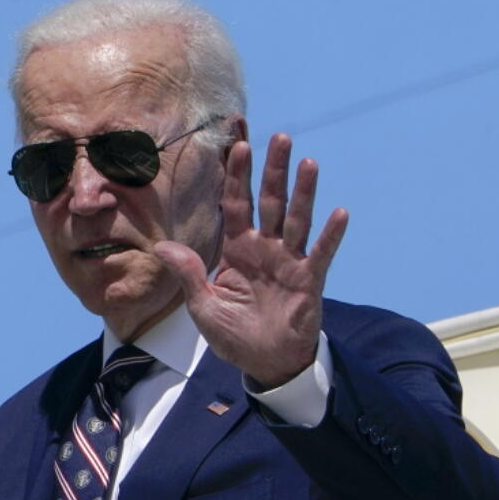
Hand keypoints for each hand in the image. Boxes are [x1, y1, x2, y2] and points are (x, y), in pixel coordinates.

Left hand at [154, 133, 348, 387]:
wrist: (265, 363)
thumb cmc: (234, 335)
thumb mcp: (203, 306)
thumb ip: (188, 273)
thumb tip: (159, 247)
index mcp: (238, 249)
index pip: (237, 204)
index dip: (238, 176)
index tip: (239, 145)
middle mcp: (266, 247)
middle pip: (271, 201)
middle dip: (274, 171)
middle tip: (280, 137)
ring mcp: (290, 261)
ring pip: (298, 220)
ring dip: (304, 192)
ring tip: (308, 163)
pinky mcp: (309, 280)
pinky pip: (321, 254)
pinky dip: (330, 235)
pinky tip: (339, 213)